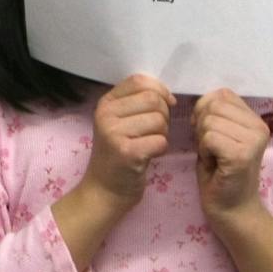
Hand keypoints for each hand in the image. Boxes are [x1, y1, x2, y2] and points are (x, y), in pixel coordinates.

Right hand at [79, 73, 173, 213]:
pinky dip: (161, 149)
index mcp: (105, 103)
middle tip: (155, 130)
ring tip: (150, 143)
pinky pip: (160, 141)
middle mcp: (106, 115)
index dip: (159, 89)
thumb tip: (168, 96)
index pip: (139, 81)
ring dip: (163, 134)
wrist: (104, 190)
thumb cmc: (117, 155)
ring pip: (159, 120)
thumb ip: (136, 104)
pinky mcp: (127, 153)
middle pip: (153, 100)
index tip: (165, 104)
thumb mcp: (119, 122)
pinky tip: (150, 155)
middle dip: (164, 115)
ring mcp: (114, 133)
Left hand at [192, 89, 269, 225]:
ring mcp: (253, 141)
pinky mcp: (242, 155)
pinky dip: (204, 151)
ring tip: (215, 157)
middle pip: (212, 105)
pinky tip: (215, 164)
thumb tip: (203, 98)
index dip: (205, 110)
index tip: (210, 134)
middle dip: (202, 126)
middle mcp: (260, 127)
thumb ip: (216, 114)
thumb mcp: (220, 134)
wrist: (232, 208)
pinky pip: (208, 137)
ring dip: (203, 140)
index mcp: (255, 119)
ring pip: (209, 121)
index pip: (221, 94)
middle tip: (213, 148)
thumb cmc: (220, 171)